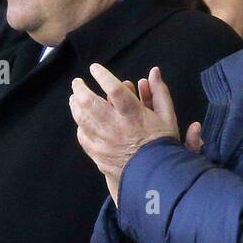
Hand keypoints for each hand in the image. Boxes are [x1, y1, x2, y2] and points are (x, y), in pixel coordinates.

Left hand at [69, 64, 184, 202]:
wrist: (155, 174)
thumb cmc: (162, 143)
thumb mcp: (168, 116)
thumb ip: (160, 93)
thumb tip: (154, 71)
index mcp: (133, 115)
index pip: (113, 89)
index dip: (102, 75)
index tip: (95, 68)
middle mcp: (115, 126)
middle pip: (89, 102)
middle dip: (80, 88)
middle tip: (77, 82)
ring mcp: (103, 140)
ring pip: (82, 118)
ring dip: (75, 105)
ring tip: (75, 98)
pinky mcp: (97, 153)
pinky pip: (82, 135)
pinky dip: (80, 125)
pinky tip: (81, 120)